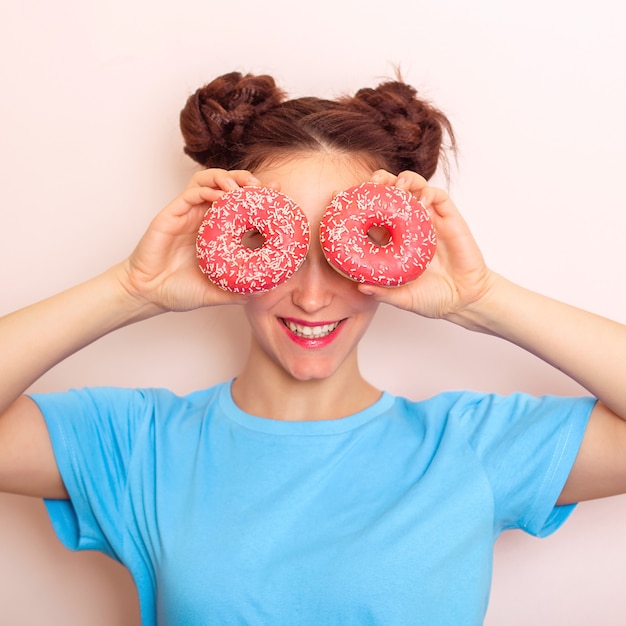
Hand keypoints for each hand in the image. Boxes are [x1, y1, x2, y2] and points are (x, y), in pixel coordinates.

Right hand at [119, 168, 260, 311]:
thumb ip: (238, 291)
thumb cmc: (179, 291)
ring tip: (242, 185)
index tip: (279, 192)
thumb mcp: (216, 293)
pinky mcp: (172, 214)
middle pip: (228, 187)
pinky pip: (190, 193)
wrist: (148, 294)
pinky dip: (206, 188)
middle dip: (247, 181)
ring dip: (227, 178)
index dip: (261, 198)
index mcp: (218, 233)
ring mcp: (188, 214)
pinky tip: (219, 195)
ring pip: (209, 181)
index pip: (243, 208)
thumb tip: (263, 290)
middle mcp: (205, 219)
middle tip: (262, 186)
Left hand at [359, 170, 494, 321]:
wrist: (463, 299)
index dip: (358, 203)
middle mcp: (409, 226)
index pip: (372, 215)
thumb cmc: (432, 298)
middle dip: (380, 183)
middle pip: (391, 194)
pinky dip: (427, 192)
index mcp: (393, 242)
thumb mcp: (403, 298)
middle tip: (372, 182)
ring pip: (414, 189)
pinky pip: (438, 196)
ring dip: (403, 181)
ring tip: (395, 185)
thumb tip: (359, 286)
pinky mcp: (449, 219)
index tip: (340, 195)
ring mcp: (429, 220)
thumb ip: (383, 291)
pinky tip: (420, 200)